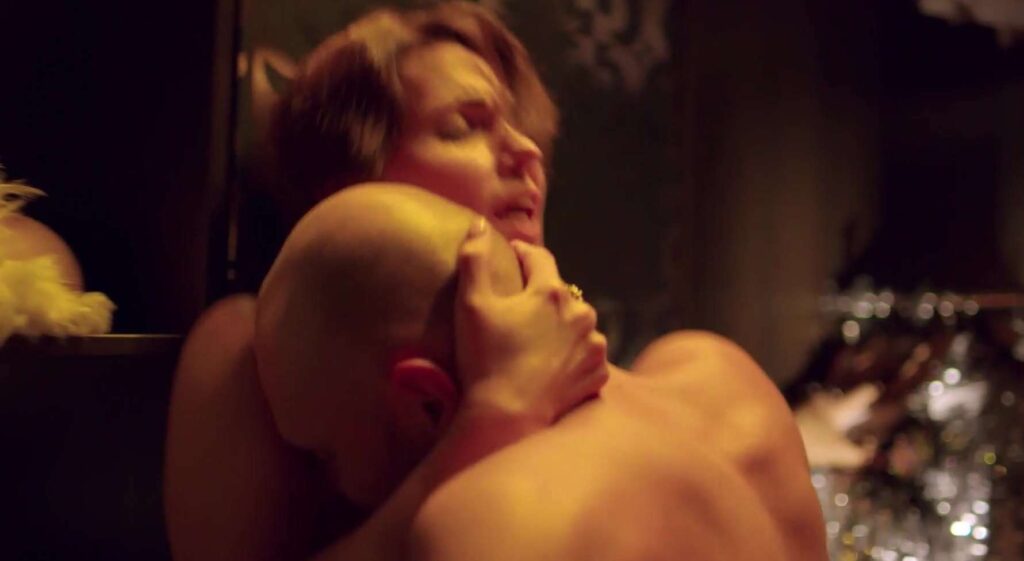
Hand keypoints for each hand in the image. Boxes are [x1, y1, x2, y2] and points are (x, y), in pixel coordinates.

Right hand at [454, 219, 608, 426]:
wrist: (507, 416)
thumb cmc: (485, 359)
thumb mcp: (470, 304)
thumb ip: (474, 258)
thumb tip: (478, 224)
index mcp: (552, 292)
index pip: (539, 258)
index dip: (523, 254)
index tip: (511, 257)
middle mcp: (581, 314)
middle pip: (560, 293)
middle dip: (541, 295)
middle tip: (517, 310)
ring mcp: (593, 346)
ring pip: (576, 324)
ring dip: (560, 326)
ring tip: (534, 341)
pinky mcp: (598, 374)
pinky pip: (585, 355)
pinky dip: (571, 356)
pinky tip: (549, 365)